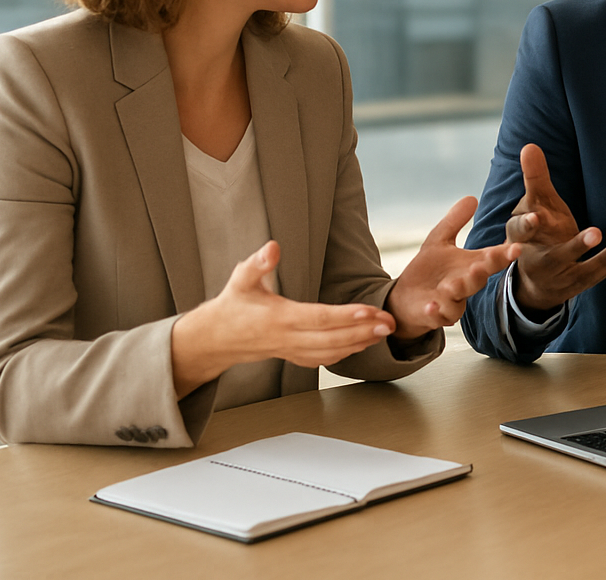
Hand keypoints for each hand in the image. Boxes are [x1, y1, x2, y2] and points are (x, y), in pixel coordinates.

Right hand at [170, 241, 395, 397]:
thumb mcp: (241, 279)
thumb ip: (258, 264)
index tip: (370, 311)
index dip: (345, 316)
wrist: (215, 338)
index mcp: (278, 318)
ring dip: (359, 343)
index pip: (318, 319)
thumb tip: (273, 246)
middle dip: (363, 332)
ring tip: (385, 332)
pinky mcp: (293, 356)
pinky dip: (345, 353)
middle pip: (331, 339)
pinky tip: (364, 344)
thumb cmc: (232, 304)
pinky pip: (323, 359)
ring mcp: (291, 350)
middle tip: (390, 324)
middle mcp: (287, 338)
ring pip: (331, 352)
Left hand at [387, 196, 521, 338]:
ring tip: (451, 285)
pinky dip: (436, 313)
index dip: (505, 254)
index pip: (493, 259)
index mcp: (471, 265)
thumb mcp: (439, 241)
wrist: (406, 299)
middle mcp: (465, 284)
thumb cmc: (428, 270)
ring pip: (460, 299)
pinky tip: (431, 306)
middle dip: (481, 273)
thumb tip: (472, 197)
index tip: (516, 247)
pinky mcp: (436, 314)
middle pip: (479, 279)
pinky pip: (440, 316)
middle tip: (480, 267)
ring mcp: (452, 301)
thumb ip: (455, 221)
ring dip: (457, 292)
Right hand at [505, 144, 605, 315]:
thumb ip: (535, 178)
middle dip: (574, 247)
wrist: (537, 280)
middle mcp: (539, 261)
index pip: (519, 232)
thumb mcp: (536, 205)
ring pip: (579, 268)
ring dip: (600, 256)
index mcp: (521, 239)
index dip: (526, 225)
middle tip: (595, 233)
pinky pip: (595, 274)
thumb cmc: (538, 232)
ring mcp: (560, 276)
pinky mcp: (577, 284)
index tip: (536, 218)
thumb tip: (529, 145)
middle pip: (553, 257)